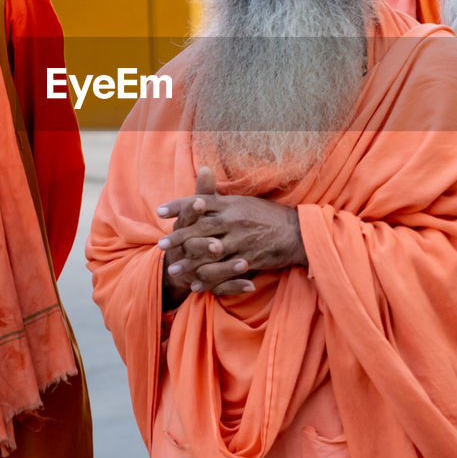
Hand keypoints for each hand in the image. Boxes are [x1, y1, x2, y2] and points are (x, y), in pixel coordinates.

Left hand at [157, 166, 303, 301]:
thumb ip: (219, 193)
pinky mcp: (249, 258)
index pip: (200, 202)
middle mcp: (233, 219)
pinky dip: (209, 280)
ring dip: (190, 263)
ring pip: (210, 253)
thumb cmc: (266, 214)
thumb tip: (202, 172)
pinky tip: (196, 285)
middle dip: (179, 237)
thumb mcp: (242, 200)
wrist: (296, 231)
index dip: (179, 206)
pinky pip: (225, 271)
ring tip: (174, 271)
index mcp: (230, 203)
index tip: (160, 211)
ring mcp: (241, 240)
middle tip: (161, 245)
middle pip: (200, 228)